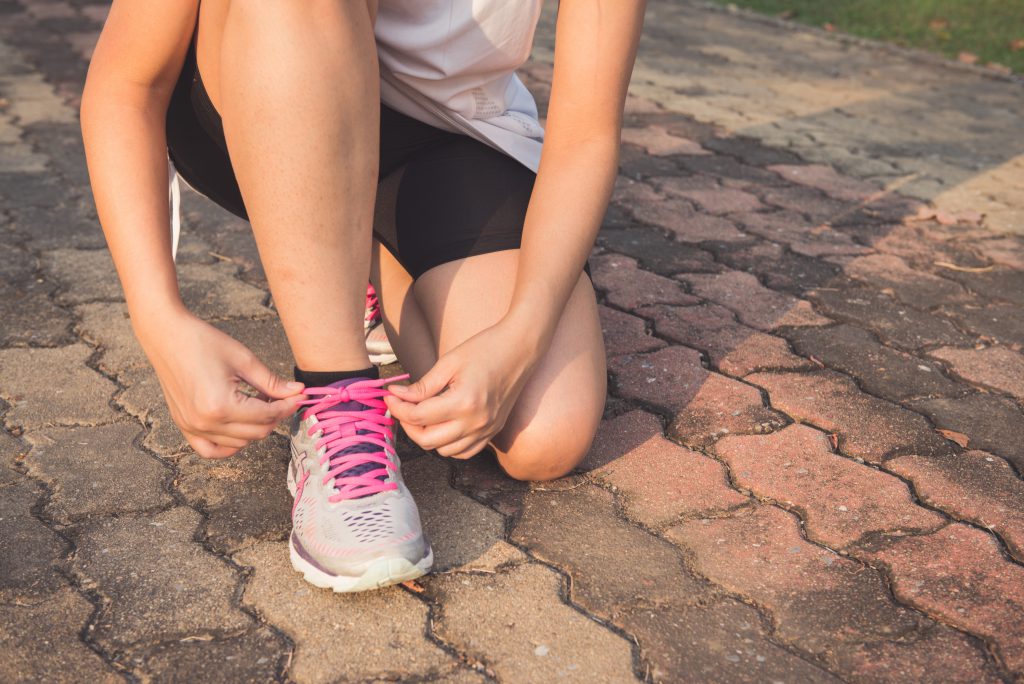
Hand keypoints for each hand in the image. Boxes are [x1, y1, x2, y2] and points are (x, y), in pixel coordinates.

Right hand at [137, 309, 305, 458]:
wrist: (166, 335)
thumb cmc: (203, 342)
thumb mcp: (244, 360)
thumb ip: (272, 382)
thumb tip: (298, 392)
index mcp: (221, 406)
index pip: (267, 416)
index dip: (288, 406)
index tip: (300, 396)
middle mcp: (205, 423)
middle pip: (256, 433)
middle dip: (275, 416)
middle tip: (281, 396)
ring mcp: (192, 427)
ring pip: (239, 443)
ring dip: (255, 427)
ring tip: (257, 402)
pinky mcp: (184, 426)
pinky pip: (211, 450)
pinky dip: (229, 445)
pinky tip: (240, 428)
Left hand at [384, 320, 539, 458]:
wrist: (521, 349)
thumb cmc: (485, 349)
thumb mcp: (449, 363)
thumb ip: (422, 386)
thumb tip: (397, 396)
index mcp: (464, 402)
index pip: (418, 416)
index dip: (398, 407)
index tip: (390, 396)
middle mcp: (476, 423)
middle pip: (427, 440)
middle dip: (408, 424)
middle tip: (402, 406)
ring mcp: (486, 430)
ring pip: (444, 451)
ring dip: (427, 436)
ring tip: (422, 415)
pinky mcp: (492, 432)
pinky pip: (464, 452)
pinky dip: (448, 445)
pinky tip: (442, 426)